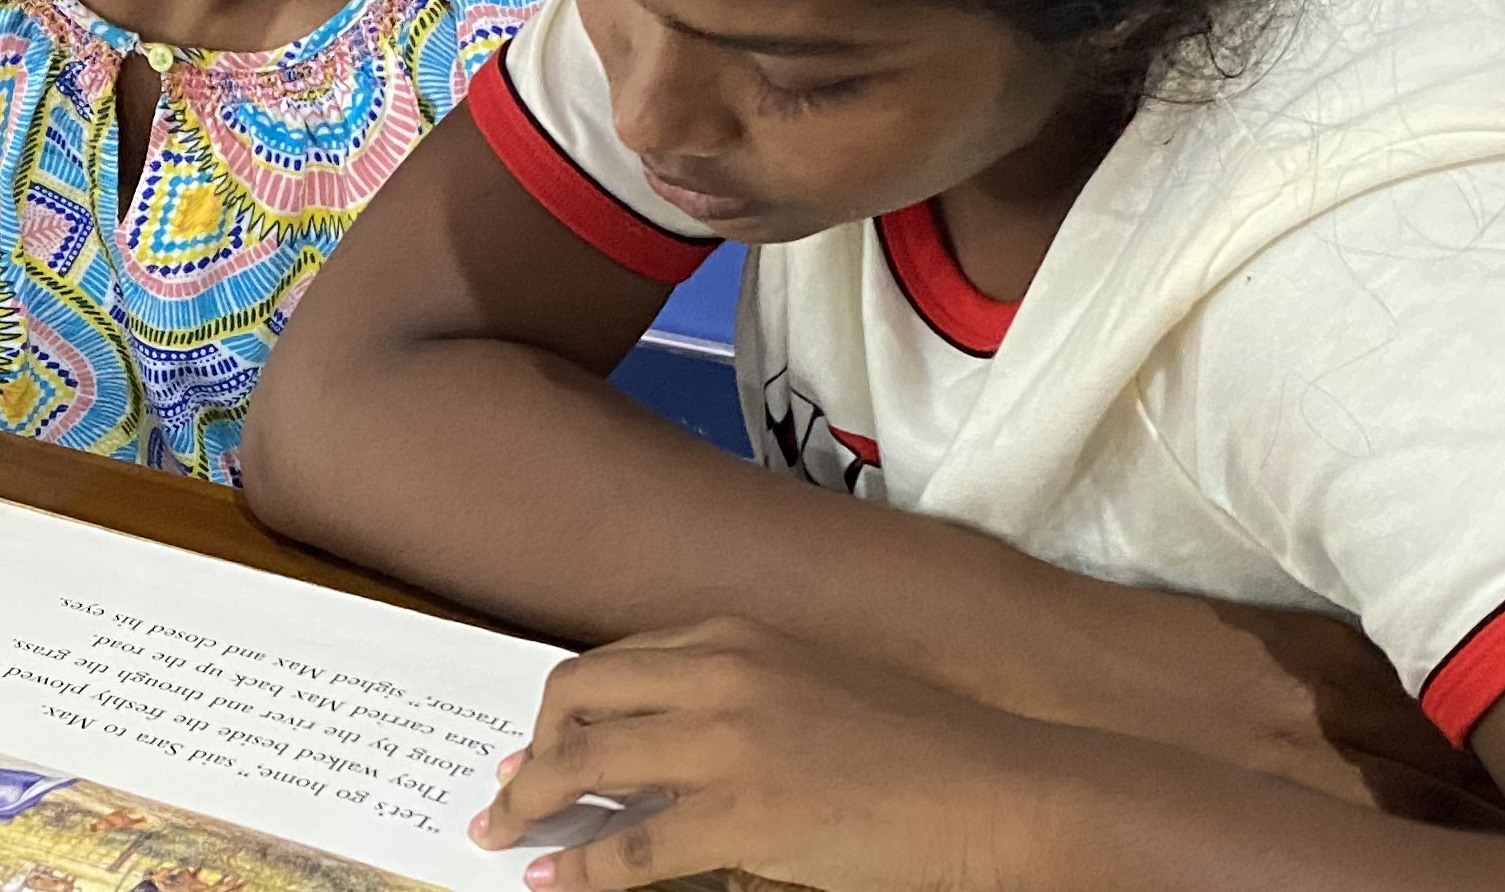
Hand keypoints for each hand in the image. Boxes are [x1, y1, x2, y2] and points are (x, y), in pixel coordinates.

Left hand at [472, 617, 1091, 891]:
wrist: (1001, 789)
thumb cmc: (926, 750)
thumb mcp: (822, 694)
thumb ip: (750, 702)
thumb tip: (682, 745)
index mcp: (743, 637)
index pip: (618, 659)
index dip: (566, 706)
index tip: (535, 740)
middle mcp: (724, 673)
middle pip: (581, 696)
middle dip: (530, 747)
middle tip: (505, 792)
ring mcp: (731, 741)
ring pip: (586, 763)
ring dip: (531, 804)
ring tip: (503, 836)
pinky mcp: (745, 813)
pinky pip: (629, 845)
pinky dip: (580, 868)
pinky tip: (554, 883)